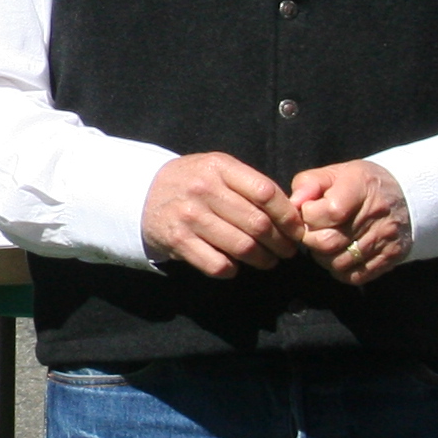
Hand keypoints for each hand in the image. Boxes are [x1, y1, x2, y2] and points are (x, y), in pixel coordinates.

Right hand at [141, 153, 303, 276]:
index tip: (297, 229)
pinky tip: (235, 265)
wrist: (141, 193)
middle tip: (287, 251)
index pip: (266, 193)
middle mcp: (203, 189)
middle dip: (281, 243)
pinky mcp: (177, 240)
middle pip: (258, 223)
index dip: (288, 215)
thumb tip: (291, 214)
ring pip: (242, 247)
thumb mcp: (217, 170)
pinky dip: (232, 270)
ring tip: (268, 261)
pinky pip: (218, 264)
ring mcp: (189, 216)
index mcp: (219, 167)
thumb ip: (249, 185)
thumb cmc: (191, 182)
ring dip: (263, 260)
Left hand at [291, 159, 413, 287]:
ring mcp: (384, 240)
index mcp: (361, 188)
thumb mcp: (336, 173)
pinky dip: (340, 270)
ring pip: (338, 263)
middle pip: (328, 243)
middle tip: (312, 231)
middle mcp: (376, 215)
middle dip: (310, 239)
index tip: (309, 212)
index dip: (309, 216)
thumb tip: (293, 203)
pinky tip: (339, 254)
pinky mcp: (389, 258)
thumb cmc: (362, 184)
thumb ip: (309, 184)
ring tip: (326, 242)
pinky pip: (354, 276)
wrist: (408, 196)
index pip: (328, 213)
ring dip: (323, 257)